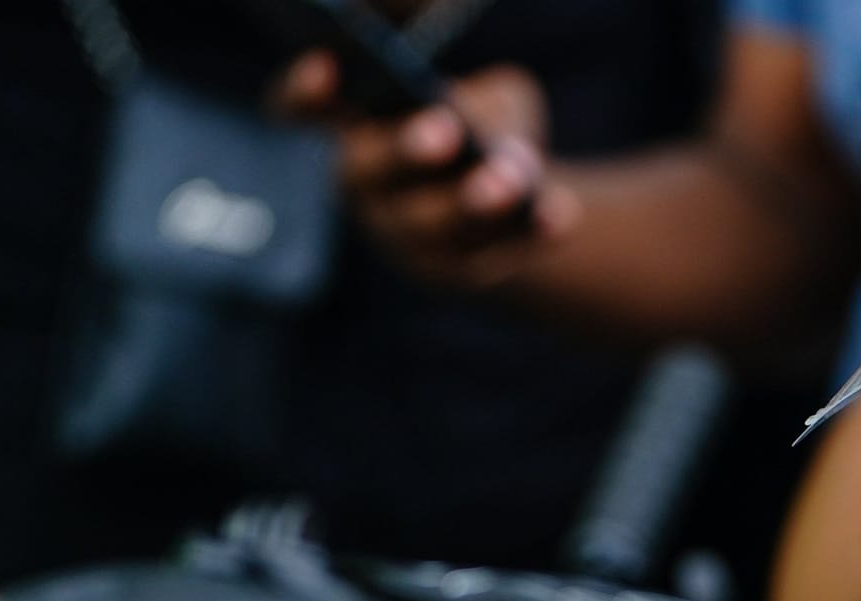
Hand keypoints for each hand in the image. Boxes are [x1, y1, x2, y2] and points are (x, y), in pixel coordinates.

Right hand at [274, 51, 583, 289]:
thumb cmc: (487, 129)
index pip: (300, 109)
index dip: (302, 93)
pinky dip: (526, 234)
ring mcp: (402, 235)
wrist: (512, 202)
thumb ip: (486, 105)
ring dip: (470, 201)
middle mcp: (365, 184)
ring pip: (425, 224)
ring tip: (510, 180)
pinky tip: (560, 214)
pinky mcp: (450, 273)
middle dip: (403, 151)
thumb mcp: (495, 100)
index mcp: (355, 125)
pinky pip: (483, 260)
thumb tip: (489, 135)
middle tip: (444, 132)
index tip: (328, 67)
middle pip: (363, 171)